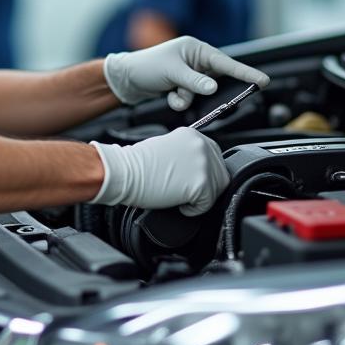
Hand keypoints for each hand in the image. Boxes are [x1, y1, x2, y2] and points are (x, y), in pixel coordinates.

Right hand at [89, 128, 227, 215]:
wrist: (124, 171)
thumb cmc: (137, 163)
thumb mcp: (167, 147)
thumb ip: (186, 154)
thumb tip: (196, 169)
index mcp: (193, 135)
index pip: (214, 158)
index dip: (203, 174)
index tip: (190, 181)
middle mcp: (202, 146)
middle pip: (220, 175)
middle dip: (205, 187)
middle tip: (183, 190)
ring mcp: (204, 164)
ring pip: (216, 190)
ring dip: (199, 198)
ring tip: (178, 195)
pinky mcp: (202, 184)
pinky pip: (206, 205)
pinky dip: (193, 210)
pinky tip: (177, 202)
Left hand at [103, 35, 269, 109]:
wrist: (125, 79)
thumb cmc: (146, 67)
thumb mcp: (171, 72)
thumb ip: (194, 81)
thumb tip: (213, 88)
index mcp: (196, 49)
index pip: (225, 62)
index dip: (245, 73)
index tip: (264, 81)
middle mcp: (196, 60)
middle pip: (215, 80)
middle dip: (206, 90)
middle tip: (202, 95)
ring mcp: (190, 74)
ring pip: (202, 93)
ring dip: (187, 97)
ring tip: (173, 92)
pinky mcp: (183, 86)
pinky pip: (191, 99)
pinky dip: (181, 101)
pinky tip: (168, 95)